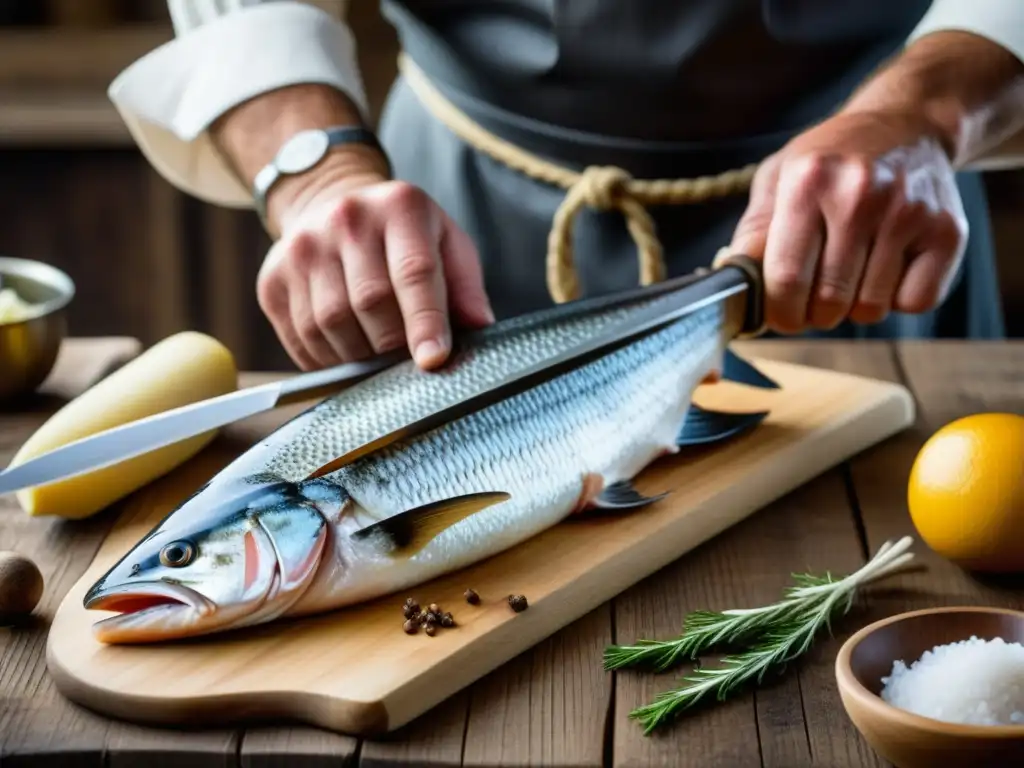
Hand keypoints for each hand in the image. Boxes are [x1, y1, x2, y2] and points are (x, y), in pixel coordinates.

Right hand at [256, 167, 493, 371]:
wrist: (332, 204)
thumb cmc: (402, 235)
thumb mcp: (446, 243)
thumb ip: (465, 286)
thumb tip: (479, 328)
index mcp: (400, 207)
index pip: (414, 272)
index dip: (425, 322)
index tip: (433, 360)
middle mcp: (345, 219)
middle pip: (369, 303)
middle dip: (393, 346)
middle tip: (407, 364)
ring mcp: (302, 247)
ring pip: (330, 326)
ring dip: (358, 357)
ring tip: (377, 357)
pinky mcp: (272, 278)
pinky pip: (300, 338)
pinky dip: (327, 360)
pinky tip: (345, 354)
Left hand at [729, 110, 967, 333]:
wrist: (908, 123)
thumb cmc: (831, 160)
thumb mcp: (779, 179)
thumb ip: (754, 232)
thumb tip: (734, 284)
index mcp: (808, 182)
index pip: (785, 278)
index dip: (778, 313)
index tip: (779, 316)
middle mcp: (860, 195)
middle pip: (828, 301)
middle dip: (814, 315)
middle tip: (813, 300)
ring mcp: (908, 212)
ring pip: (871, 308)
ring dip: (856, 307)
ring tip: (853, 273)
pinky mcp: (947, 231)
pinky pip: (915, 302)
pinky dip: (898, 299)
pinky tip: (889, 268)